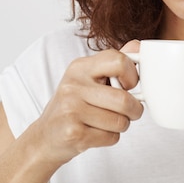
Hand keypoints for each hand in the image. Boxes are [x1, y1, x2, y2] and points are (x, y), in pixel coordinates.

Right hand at [25, 41, 143, 165]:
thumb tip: (137, 46)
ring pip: (120, 121)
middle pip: (124, 99)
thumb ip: (114, 63)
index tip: (129, 85)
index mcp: (80, 67)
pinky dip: (110, 138)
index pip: (119, 61)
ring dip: (121, 125)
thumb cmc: (74, 105)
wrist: (46, 136)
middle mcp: (73, 85)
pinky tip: (96, 133)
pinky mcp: (73, 133)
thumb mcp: (89, 78)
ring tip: (106, 122)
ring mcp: (71, 109)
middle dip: (134, 110)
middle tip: (128, 111)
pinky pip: (111, 137)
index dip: (132, 75)